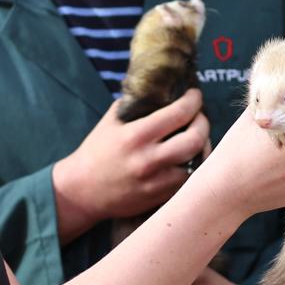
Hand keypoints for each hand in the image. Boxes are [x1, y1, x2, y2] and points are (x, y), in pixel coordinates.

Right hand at [52, 90, 209, 240]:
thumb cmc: (97, 151)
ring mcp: (156, 182)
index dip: (193, 100)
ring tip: (197, 138)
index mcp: (136, 135)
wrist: (81, 190)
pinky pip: (190, 181)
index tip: (195, 95)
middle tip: (199, 116)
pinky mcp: (160, 198)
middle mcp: (148, 159)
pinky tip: (190, 158)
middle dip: (203, 122)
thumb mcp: (112, 120)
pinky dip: (194, 167)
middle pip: (196, 138)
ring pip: (198, 162)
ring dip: (202, 146)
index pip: (179, 113)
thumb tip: (161, 86)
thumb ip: (136, 103)